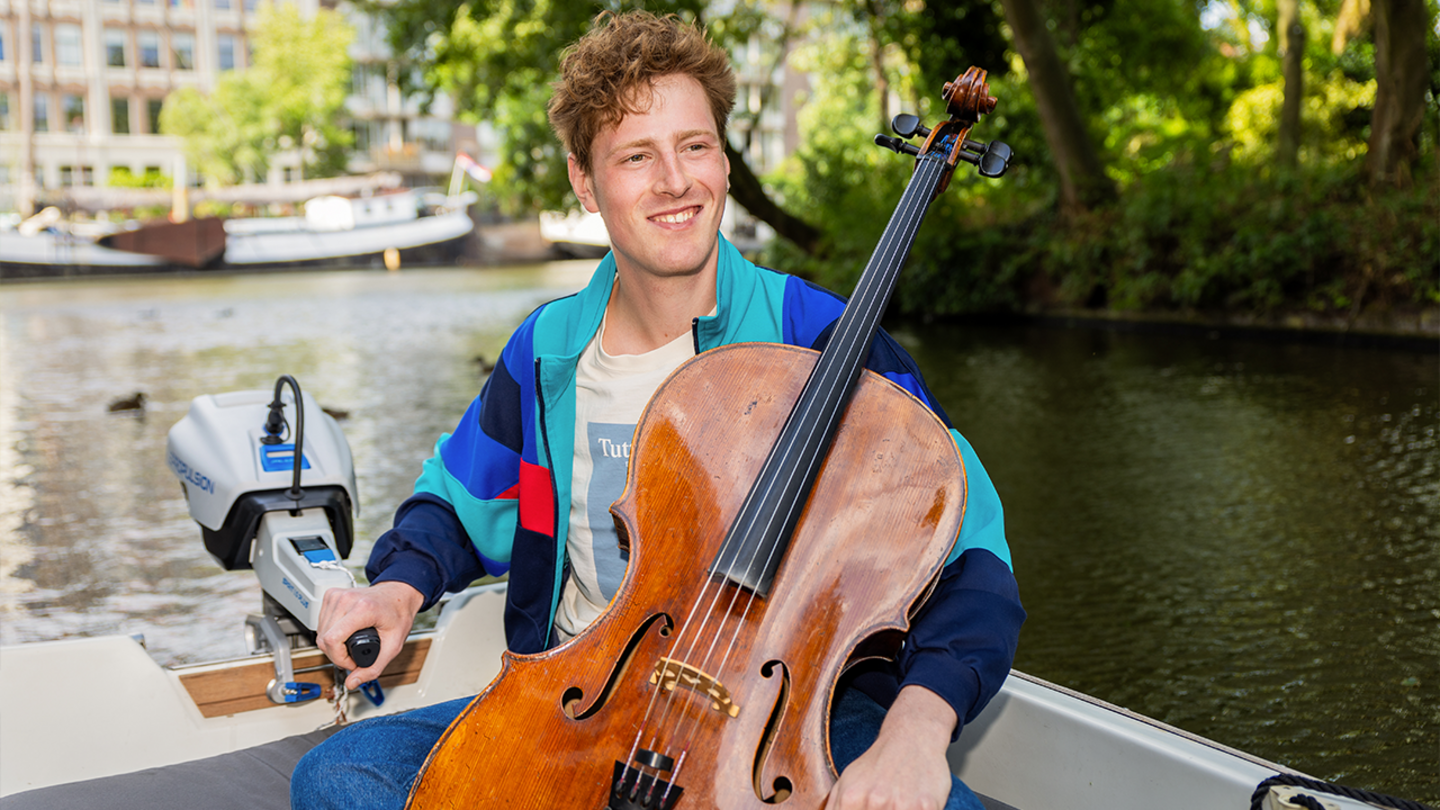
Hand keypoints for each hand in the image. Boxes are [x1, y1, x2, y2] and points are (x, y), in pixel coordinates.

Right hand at [316, 581, 423, 689]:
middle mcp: (346, 599)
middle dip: (336, 655)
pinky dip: (329, 632)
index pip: (333, 639)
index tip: (352, 662)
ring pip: (320, 632)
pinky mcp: (331, 594)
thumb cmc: (398, 615)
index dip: (339, 658)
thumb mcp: (393, 645)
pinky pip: (321, 621)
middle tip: (354, 656)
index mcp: (363, 609)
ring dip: (332, 645)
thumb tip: (352, 683)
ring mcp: (337, 595)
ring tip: (350, 645)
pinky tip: (344, 633)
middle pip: (324, 638)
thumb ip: (373, 668)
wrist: (398, 594)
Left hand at [824, 686, 956, 809]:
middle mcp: (874, 802)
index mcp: (851, 798)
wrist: (911, 737)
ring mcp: (901, 805)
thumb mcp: (846, 783)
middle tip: (883, 804)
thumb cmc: (877, 763)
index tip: (865, 809)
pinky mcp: (926, 807)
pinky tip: (914, 805)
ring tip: (897, 804)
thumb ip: (834, 808)